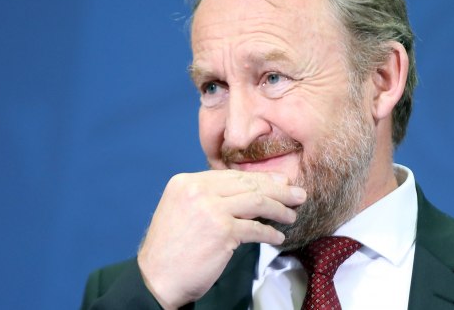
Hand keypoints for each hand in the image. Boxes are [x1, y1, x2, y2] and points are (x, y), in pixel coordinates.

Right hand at [137, 170, 305, 308]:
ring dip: (279, 208)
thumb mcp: (182, 210)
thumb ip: (207, 198)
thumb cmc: (170, 249)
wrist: (156, 278)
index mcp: (186, 181)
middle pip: (246, 184)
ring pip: (256, 201)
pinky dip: (269, 233)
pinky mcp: (222, 230)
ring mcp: (210, 209)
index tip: (278, 183)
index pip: (230, 175)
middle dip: (277, 189)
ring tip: (292, 214)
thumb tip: (245, 193)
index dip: (259, 179)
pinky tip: (277, 237)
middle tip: (297, 194)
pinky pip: (255, 228)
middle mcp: (197, 190)